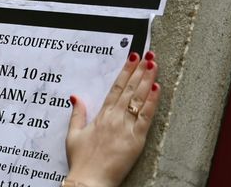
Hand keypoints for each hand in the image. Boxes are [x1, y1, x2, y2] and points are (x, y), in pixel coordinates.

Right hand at [65, 51, 159, 186]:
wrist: (89, 180)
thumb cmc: (81, 161)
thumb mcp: (73, 135)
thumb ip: (77, 114)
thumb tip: (75, 97)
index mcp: (101, 116)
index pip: (115, 87)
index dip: (125, 71)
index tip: (133, 57)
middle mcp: (114, 118)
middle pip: (129, 89)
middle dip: (140, 70)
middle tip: (148, 55)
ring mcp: (125, 128)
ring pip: (138, 99)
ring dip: (147, 80)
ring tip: (154, 65)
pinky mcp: (136, 140)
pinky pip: (146, 117)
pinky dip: (152, 102)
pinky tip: (157, 89)